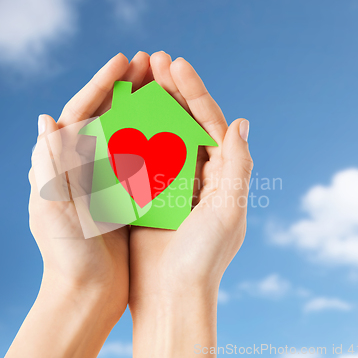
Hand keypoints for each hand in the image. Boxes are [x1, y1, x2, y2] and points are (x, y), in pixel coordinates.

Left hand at [6, 52, 151, 357]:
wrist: (86, 293)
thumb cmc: (65, 255)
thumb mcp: (52, 209)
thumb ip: (49, 166)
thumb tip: (45, 119)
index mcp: (60, 164)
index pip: (80, 112)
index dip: (101, 84)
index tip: (125, 61)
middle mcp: (81, 167)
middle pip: (105, 116)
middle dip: (126, 88)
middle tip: (151, 63)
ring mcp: (104, 179)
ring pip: (126, 133)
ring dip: (143, 108)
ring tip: (165, 86)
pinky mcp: (123, 196)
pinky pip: (141, 159)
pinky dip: (154, 141)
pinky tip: (174, 129)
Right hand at [129, 52, 252, 356]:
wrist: (171, 297)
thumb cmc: (204, 258)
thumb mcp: (228, 210)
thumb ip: (238, 166)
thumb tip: (241, 122)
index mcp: (222, 175)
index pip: (209, 123)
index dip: (194, 91)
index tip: (175, 64)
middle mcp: (199, 176)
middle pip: (184, 123)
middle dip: (170, 90)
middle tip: (152, 60)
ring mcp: (171, 184)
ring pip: (159, 135)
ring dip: (148, 107)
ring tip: (134, 80)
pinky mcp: (147, 196)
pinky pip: (138, 159)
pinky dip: (129, 137)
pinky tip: (116, 117)